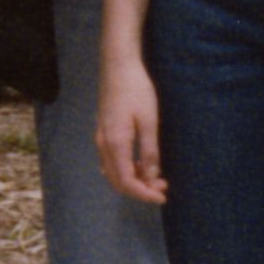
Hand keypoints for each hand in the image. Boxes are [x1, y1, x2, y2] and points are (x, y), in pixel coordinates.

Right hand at [94, 51, 167, 204]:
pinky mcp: (103, 131)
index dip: (144, 194)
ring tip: (155, 177)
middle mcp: (103, 145)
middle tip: (162, 189)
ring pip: (113, 171)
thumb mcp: (149, 121)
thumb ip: (149, 151)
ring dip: (133, 180)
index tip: (162, 197)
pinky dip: (126, 169)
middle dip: (139, 189)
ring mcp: (101, 137)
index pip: (127, 181)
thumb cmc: (136, 90)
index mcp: (115, 144)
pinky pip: (111, 161)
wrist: (118, 65)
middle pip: (117, 181)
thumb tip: (152, 177)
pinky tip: (141, 163)